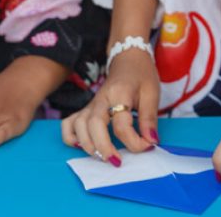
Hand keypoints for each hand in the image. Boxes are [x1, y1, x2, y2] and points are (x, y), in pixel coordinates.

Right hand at [61, 47, 157, 166]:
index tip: (147, 145)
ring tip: (102, 156)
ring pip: (78, 125)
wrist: (128, 59)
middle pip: (94, 124)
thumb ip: (149, 118)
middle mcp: (101, 99)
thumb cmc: (141, 76)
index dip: (134, 141)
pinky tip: (81, 145)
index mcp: (120, 93)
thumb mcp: (152, 93)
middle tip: (116, 161)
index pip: (122, 124)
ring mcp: (90, 104)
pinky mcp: (85, 108)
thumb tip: (151, 141)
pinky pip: (68, 123)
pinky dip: (70, 137)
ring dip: (87, 145)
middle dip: (103, 147)